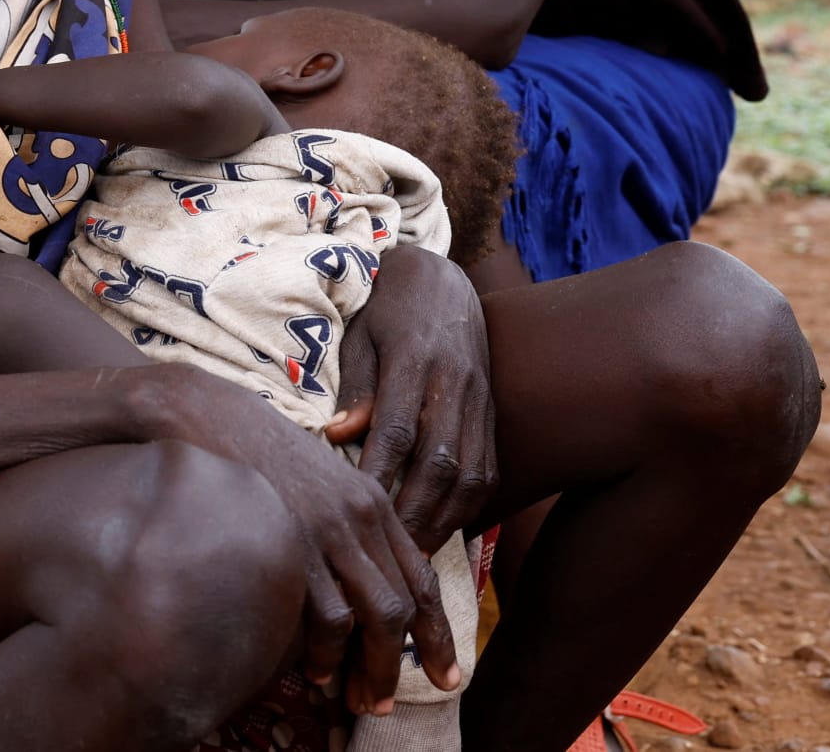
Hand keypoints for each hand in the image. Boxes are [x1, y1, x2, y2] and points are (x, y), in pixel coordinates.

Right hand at [155, 364, 459, 711]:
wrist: (206, 413)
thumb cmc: (254, 450)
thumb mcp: (316, 477)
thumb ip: (346, 521)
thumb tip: (361, 582)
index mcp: (372, 499)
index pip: (420, 576)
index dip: (437, 632)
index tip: (446, 673)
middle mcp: (359, 514)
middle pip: (403, 604)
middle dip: (403, 663)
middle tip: (388, 701)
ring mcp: (328, 529)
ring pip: (376, 617)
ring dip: (369, 668)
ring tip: (354, 696)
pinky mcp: (294, 543)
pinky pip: (329, 616)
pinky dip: (327, 653)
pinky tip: (314, 669)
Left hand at [326, 248, 497, 554]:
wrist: (440, 278)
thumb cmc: (386, 309)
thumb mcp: (360, 335)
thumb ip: (356, 387)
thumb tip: (337, 436)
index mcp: (413, 359)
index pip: (398, 429)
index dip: (380, 474)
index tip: (358, 508)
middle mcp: (454, 382)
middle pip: (439, 460)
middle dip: (414, 511)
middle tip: (388, 550)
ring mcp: (479, 398)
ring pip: (471, 471)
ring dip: (444, 518)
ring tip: (414, 552)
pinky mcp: (492, 410)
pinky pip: (488, 466)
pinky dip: (469, 504)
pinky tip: (445, 528)